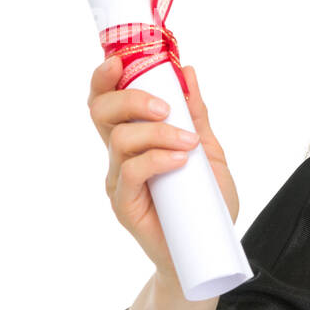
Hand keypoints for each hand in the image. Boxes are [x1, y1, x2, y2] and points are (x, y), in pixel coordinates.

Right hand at [89, 57, 238, 279]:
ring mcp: (118, 180)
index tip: (120, 60)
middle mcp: (118, 156)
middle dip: (131, 98)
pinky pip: (130, 172)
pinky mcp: (124, 205)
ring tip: (189, 144)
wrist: (207, 250)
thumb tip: (188, 73)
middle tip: (166, 107)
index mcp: (134, 138)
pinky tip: (180, 162)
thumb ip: (195, 115)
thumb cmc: (205, 202)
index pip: (106, 100)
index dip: (106, 77)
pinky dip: (156, 159)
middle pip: (101, 112)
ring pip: (119, 139)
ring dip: (157, 133)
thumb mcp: (208, 151)